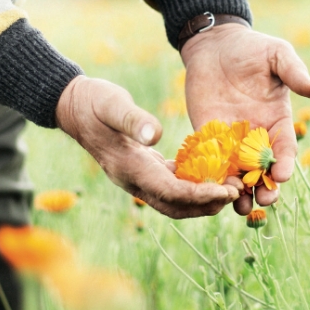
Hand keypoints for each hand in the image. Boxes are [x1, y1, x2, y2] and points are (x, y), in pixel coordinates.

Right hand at [55, 76, 239, 217]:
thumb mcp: (112, 105)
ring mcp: (138, 177)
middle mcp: (135, 180)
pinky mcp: (144, 168)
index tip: (226, 191)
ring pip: (175, 200)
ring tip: (231, 187)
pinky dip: (193, 184)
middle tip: (236, 193)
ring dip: (202, 199)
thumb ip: (134, 120)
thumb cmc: (93, 102)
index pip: (170, 193)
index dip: (199, 195)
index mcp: (129, 169)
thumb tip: (156, 136)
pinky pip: (172, 184)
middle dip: (206, 205)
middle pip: (175, 206)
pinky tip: (213, 173)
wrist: (73, 106)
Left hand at [180, 24, 309, 214]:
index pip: (284, 149)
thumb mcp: (276, 54)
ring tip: (238, 206)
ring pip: (240, 174)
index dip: (285, 164)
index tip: (282, 176)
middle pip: (264, 171)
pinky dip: (214, 179)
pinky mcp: (208, 138)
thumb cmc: (251, 48)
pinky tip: (212, 190)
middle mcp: (257, 136)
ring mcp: (232, 140)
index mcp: (278, 120)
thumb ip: (294, 72)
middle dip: (266, 188)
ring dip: (241, 192)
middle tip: (264, 200)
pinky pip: (212, 163)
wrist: (214, 45)